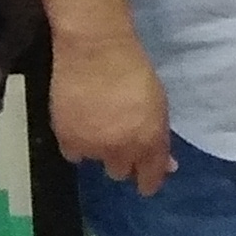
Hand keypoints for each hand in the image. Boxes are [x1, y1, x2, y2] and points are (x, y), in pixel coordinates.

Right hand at [50, 32, 175, 195]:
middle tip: (118, 140)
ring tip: (98, 126)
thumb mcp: (158, 106)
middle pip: (121, 172)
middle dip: (122, 159)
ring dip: (99, 151)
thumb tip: (168, 165)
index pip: (151, 177)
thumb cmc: (134, 70)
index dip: (149, 182)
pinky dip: (77, 144)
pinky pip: (74, 155)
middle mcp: (123, 150)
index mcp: (150, 140)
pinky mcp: (68, 140)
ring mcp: (94, 147)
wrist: (96, 51)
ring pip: (97, 163)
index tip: (146, 184)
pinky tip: (80, 126)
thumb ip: (159, 138)